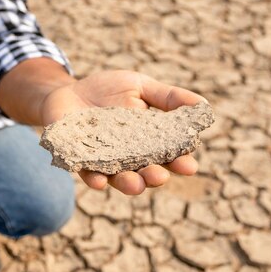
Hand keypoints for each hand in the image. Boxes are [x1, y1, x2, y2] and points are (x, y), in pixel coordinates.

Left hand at [40, 70, 208, 194]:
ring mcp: (104, 162)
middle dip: (154, 177)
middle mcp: (129, 158)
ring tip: (135, 183)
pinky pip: (88, 174)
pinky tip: (99, 180)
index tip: (189, 165)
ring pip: (120, 179)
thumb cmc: (107, 90)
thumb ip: (168, 97)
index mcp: (148, 142)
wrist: (67, 90)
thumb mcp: (139, 86)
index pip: (168, 156)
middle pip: (146, 173)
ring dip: (129, 184)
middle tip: (160, 176)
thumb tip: (203, 105)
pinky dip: (94, 179)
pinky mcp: (79, 161)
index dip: (180, 162)